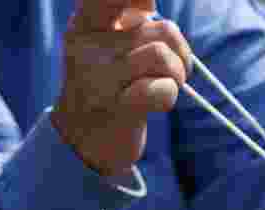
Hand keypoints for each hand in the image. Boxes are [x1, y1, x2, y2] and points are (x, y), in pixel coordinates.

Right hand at [51, 0, 192, 176]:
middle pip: (160, 28)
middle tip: (174, 71)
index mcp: (85, 24)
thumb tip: (147, 3)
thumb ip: (125, 22)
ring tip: (166, 84)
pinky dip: (169, 95)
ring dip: (177, 74)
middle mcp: (86, 45)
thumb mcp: (107, 47)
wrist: (83, 141)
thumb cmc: (107, 87)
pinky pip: (162, 88)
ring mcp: (97, 76)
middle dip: (180, 52)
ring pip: (161, 54)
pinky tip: (156, 103)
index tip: (148, 9)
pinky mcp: (113, 105)